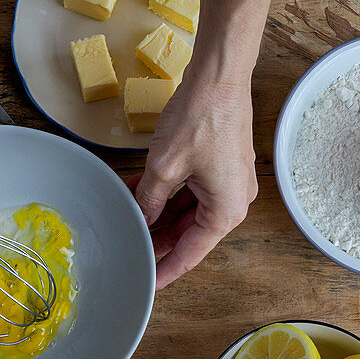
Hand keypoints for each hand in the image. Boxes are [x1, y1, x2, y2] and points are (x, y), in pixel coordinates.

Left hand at [129, 74, 257, 289]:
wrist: (219, 76)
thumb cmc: (201, 118)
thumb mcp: (164, 168)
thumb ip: (150, 200)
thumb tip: (141, 218)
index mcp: (225, 211)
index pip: (190, 254)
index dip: (164, 269)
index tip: (146, 282)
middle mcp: (232, 200)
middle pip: (188, 232)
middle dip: (156, 238)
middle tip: (127, 245)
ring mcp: (227, 181)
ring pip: (186, 209)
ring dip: (156, 212)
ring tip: (127, 215)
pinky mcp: (219, 164)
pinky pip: (189, 188)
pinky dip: (165, 192)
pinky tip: (137, 191)